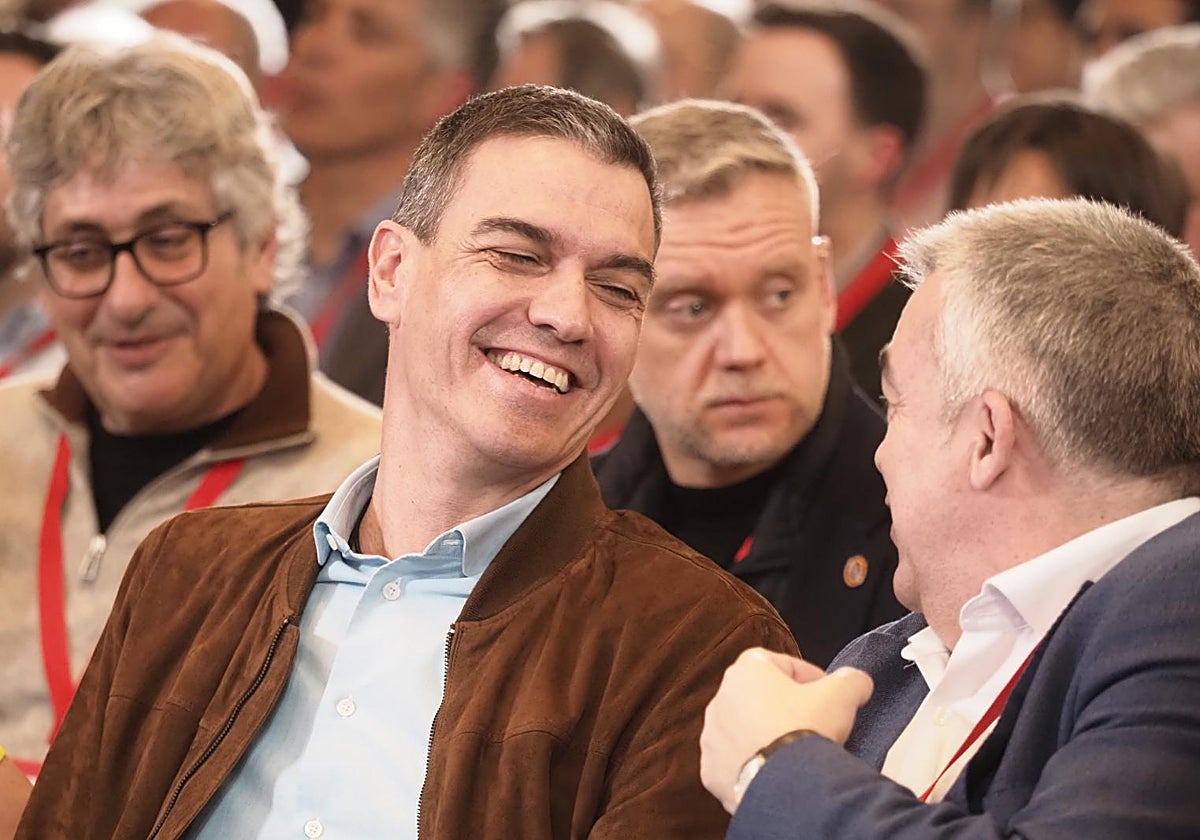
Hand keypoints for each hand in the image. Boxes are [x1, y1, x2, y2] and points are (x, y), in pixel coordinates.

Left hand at [699, 648, 873, 812]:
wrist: (784, 783)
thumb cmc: (805, 730)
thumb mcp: (842, 695)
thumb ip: (851, 680)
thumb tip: (857, 681)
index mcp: (746, 670)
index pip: (781, 663)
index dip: (808, 676)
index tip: (826, 692)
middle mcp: (721, 698)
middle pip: (760, 697)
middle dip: (786, 708)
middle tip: (813, 723)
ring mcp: (712, 736)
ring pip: (745, 731)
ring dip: (767, 736)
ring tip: (796, 752)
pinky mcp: (712, 770)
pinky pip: (734, 763)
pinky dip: (754, 765)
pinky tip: (777, 773)